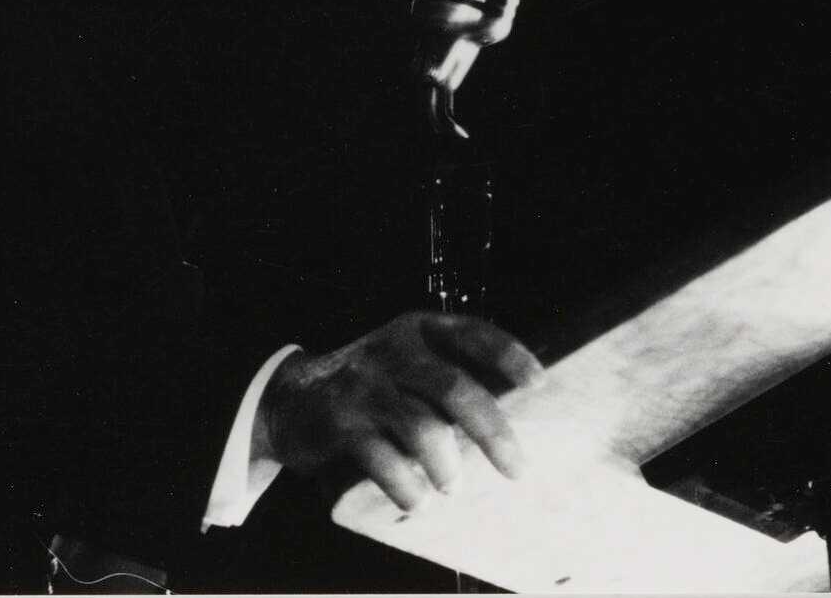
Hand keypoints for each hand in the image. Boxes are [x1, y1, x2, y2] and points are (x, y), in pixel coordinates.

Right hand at [253, 311, 543, 511]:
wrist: (291, 399)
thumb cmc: (371, 387)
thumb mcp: (405, 364)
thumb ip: (448, 379)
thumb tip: (512, 422)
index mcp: (416, 331)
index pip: (471, 332)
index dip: (507, 355)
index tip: (538, 384)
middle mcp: (392, 351)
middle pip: (453, 388)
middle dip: (492, 432)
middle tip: (516, 469)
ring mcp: (364, 386)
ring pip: (422, 427)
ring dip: (446, 466)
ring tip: (452, 486)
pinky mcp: (341, 423)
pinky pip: (384, 459)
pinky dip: (407, 487)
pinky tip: (417, 499)